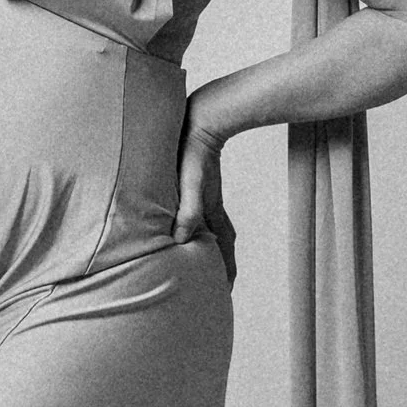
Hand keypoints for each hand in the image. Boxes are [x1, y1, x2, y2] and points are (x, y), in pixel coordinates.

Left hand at [174, 112, 237, 287]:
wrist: (202, 118)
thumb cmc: (192, 150)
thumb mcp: (190, 182)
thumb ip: (188, 210)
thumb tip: (181, 240)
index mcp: (211, 208)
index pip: (224, 247)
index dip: (225, 269)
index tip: (225, 288)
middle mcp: (212, 204)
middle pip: (223, 241)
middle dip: (222, 263)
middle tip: (218, 283)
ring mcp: (207, 194)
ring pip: (214, 227)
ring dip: (213, 246)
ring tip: (205, 261)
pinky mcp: (198, 184)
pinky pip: (204, 213)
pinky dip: (202, 226)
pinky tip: (191, 225)